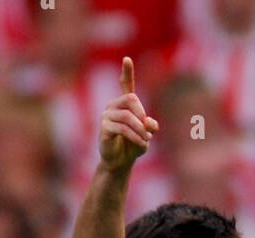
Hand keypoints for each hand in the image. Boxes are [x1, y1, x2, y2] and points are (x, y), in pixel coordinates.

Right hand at [99, 57, 157, 172]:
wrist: (120, 162)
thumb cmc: (133, 145)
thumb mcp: (146, 135)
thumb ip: (150, 127)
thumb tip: (149, 123)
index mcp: (124, 104)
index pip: (125, 84)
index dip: (127, 72)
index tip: (127, 59)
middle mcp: (114, 106)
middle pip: (131, 99)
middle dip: (142, 115)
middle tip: (148, 130)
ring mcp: (107, 116)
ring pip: (127, 116)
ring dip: (140, 130)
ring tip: (146, 140)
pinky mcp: (104, 128)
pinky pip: (123, 129)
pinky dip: (135, 137)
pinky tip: (142, 144)